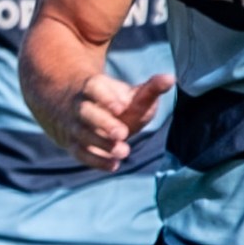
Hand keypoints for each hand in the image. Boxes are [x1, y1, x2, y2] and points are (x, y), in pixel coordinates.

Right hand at [57, 71, 173, 169]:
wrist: (84, 113)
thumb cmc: (116, 104)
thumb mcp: (132, 94)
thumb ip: (151, 88)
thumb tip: (170, 79)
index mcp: (93, 87)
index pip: (94, 88)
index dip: (106, 98)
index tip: (121, 108)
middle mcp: (79, 106)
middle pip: (85, 112)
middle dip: (103, 123)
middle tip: (122, 133)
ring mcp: (74, 126)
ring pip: (82, 133)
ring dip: (102, 144)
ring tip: (124, 151)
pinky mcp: (73, 144)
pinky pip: (80, 153)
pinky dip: (96, 161)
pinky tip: (114, 165)